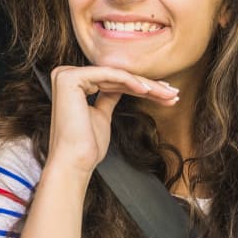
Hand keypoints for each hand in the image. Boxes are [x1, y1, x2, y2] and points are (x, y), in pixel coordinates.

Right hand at [46, 65, 178, 175]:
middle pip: (117, 79)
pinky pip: (109, 75)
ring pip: (117, 76)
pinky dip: (130, 81)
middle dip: (148, 86)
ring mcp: (66, 75)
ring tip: (167, 94)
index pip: (114, 81)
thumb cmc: (87, 146)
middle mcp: (65, 75)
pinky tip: (147, 90)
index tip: (164, 94)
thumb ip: (108, 97)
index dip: (140, 87)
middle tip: (172, 93)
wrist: (75, 162)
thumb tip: (120, 88)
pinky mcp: (71, 78)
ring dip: (146, 85)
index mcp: (71, 83)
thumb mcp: (102, 115)